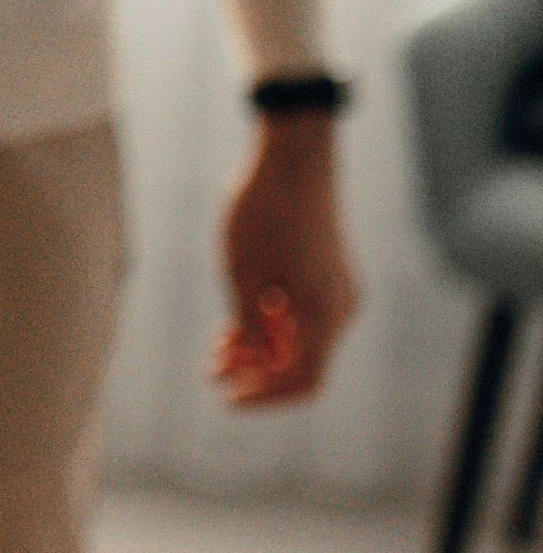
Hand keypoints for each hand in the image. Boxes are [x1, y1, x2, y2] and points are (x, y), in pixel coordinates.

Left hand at [213, 114, 359, 406]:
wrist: (293, 154)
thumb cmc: (265, 211)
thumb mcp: (242, 274)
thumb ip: (246, 326)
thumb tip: (246, 362)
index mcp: (324, 314)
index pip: (302, 381)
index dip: (263, 397)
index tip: (226, 398)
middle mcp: (340, 307)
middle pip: (302, 363)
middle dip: (256, 372)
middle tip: (213, 370)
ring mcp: (337, 289)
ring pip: (301, 339)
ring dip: (261, 349)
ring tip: (218, 348)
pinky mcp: (328, 272)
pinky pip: (304, 315)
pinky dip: (272, 324)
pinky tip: (237, 322)